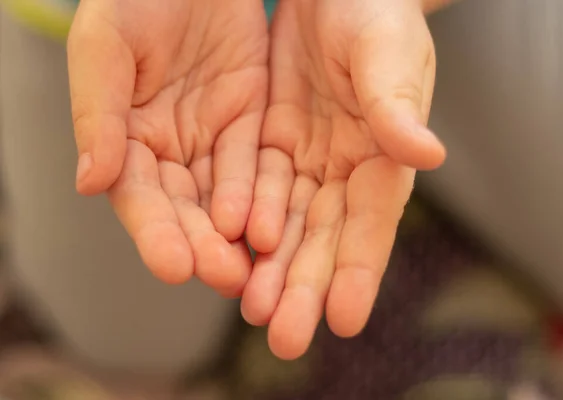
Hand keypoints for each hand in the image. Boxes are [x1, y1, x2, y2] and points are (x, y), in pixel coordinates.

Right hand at [67, 0, 268, 294]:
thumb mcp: (106, 46)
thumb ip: (98, 112)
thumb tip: (90, 182)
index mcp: (124, 137)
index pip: (139, 195)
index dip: (155, 231)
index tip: (172, 267)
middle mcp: (168, 149)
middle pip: (184, 207)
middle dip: (201, 245)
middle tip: (223, 277)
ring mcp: (209, 139)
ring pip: (222, 197)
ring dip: (233, 236)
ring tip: (247, 269)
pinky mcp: (247, 123)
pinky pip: (255, 166)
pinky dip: (259, 197)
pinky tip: (266, 227)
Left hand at [241, 0, 445, 358]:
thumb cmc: (376, 14)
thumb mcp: (388, 54)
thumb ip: (397, 106)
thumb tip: (427, 155)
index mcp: (384, 156)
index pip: (372, 222)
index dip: (359, 270)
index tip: (344, 318)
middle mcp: (346, 170)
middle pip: (326, 238)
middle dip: (306, 288)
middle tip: (285, 339)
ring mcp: (308, 160)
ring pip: (289, 225)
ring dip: (272, 269)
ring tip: (253, 311)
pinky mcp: (271, 143)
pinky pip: (256, 191)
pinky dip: (246, 225)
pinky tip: (233, 256)